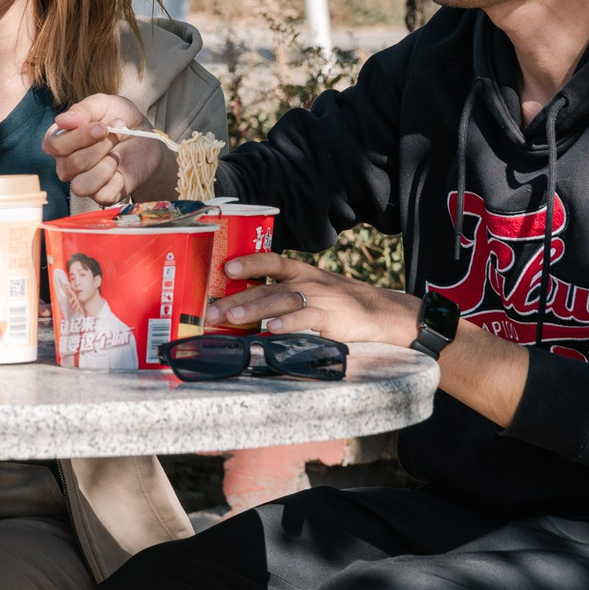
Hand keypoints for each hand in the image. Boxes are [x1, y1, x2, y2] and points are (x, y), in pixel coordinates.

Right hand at [43, 95, 169, 205]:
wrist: (146, 138)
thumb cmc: (119, 118)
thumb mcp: (103, 104)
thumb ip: (82, 109)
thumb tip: (61, 120)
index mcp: (59, 141)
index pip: (54, 145)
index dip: (78, 137)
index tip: (101, 126)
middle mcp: (65, 164)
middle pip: (72, 164)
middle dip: (101, 146)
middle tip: (117, 134)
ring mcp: (82, 182)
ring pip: (81, 185)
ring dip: (106, 166)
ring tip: (117, 154)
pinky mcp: (102, 196)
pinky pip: (102, 196)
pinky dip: (117, 180)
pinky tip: (121, 170)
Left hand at [213, 251, 420, 346]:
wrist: (376, 311)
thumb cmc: (336, 300)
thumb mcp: (310, 286)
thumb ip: (282, 290)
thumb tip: (244, 301)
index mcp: (299, 271)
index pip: (269, 260)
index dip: (247, 262)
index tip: (224, 268)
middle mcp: (305, 281)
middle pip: (265, 287)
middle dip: (236, 299)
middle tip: (212, 312)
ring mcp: (316, 297)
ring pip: (279, 301)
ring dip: (254, 310)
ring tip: (232, 318)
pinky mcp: (327, 317)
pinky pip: (303, 318)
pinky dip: (286, 324)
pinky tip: (269, 330)